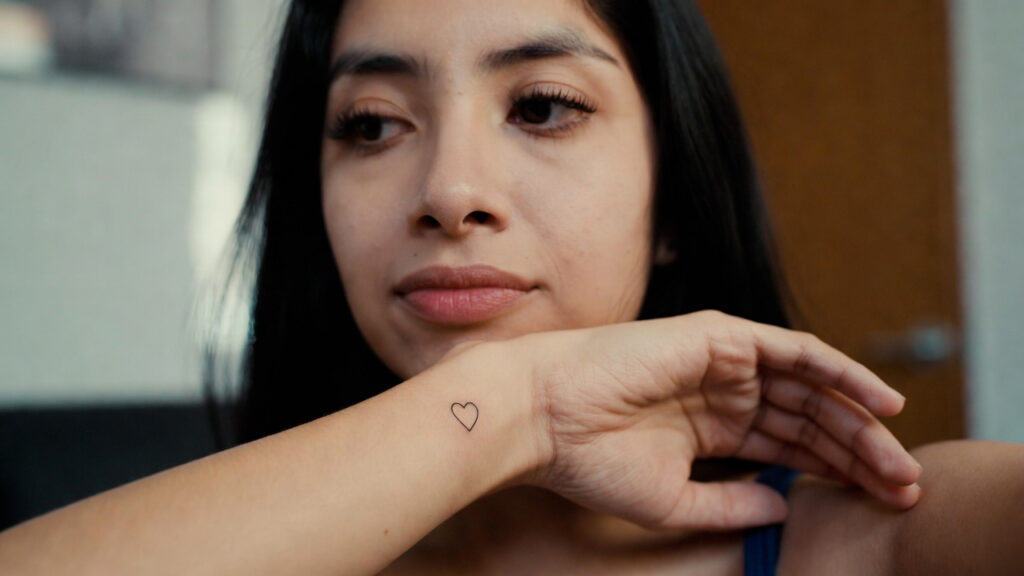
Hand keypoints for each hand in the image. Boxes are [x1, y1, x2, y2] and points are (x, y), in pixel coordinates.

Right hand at [513, 310, 920, 530]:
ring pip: (810, 388)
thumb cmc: (590, 461)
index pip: (786, 448)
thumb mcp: (674, 498)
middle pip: (808, 420)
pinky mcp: (722, 335)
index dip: (833, 474)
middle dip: (857, 453)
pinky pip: (797, 351)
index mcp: (709, 428)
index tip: (877, 501)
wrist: (545, 416)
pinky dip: (841, 371)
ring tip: (898, 456)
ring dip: (858, 421)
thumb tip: (786, 504)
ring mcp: (723, 361)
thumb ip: (732, 502)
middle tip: (902, 486)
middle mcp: (722, 391)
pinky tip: (880, 400)